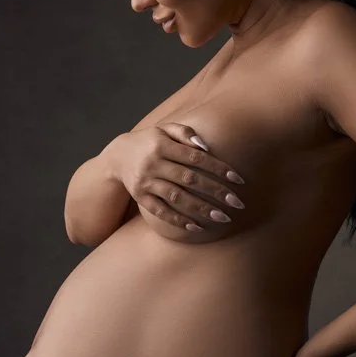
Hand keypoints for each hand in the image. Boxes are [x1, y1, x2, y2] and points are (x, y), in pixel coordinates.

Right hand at [104, 124, 247, 232]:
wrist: (117, 157)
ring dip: (201, 209)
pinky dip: (178, 220)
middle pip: (190, 179)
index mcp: (162, 145)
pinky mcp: (140, 198)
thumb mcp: (164, 130)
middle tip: (237, 203)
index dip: (219, 169)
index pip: (196, 158)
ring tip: (222, 218)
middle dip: (215, 192)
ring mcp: (146, 182)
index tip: (238, 180)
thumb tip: (207, 148)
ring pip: (177, 198)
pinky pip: (160, 211)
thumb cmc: (150, 141)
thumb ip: (186, 134)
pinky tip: (196, 227)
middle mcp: (153, 164)